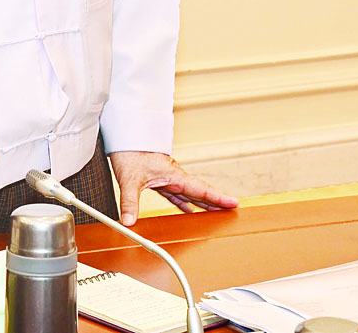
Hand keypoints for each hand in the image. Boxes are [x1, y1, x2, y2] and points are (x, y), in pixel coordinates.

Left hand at [108, 150, 238, 225]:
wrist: (123, 136)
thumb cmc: (129, 151)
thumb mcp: (129, 179)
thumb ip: (130, 201)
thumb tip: (129, 222)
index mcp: (173, 175)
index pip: (200, 189)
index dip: (217, 198)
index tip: (234, 203)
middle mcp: (174, 176)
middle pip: (199, 191)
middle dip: (215, 202)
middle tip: (232, 211)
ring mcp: (167, 177)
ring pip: (189, 192)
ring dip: (201, 202)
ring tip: (214, 214)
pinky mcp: (158, 179)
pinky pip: (176, 193)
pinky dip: (184, 202)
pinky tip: (188, 209)